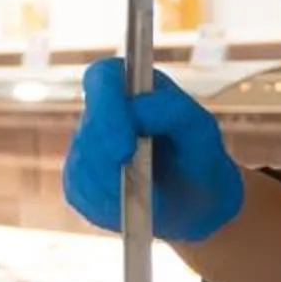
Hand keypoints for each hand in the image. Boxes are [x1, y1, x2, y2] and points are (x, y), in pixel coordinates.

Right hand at [61, 58, 245, 243]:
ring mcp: (86, 147)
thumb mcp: (202, 131)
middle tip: (140, 181)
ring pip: (82, 162)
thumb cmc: (201, 159)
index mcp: (133, 89)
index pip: (102, 76)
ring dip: (114, 185)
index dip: (107, 105)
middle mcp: (103, 113)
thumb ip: (174, 111)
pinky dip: (106, 204)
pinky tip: (131, 206)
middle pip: (89, 127)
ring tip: (149, 196)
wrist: (198, 205)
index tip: (126, 146)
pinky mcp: (78, 181)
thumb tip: (136, 111)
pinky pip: (79, 190)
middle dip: (112, 159)